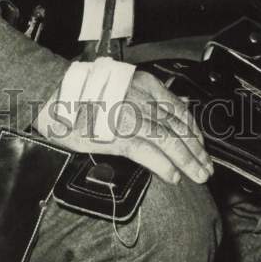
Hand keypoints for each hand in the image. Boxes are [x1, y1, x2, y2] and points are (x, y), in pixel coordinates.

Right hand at [34, 68, 213, 184]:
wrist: (53, 93)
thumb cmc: (82, 90)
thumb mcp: (120, 84)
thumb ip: (147, 93)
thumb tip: (175, 100)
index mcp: (144, 84)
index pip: (179, 109)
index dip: (194, 129)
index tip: (202, 143)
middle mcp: (142, 98)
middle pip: (179, 127)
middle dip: (196, 149)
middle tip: (207, 167)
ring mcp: (131, 117)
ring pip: (170, 141)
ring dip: (188, 161)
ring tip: (199, 176)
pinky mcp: (118, 135)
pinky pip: (147, 152)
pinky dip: (163, 166)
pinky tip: (174, 177)